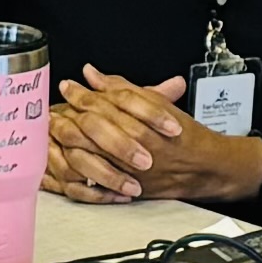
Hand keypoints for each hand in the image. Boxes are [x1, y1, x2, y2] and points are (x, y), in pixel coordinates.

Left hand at [49, 67, 250, 205]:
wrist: (204, 167)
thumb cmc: (183, 135)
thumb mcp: (157, 104)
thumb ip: (122, 89)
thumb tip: (92, 74)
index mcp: (142, 122)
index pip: (104, 102)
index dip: (81, 93)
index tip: (69, 86)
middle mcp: (134, 146)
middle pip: (93, 126)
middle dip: (71, 113)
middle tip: (56, 105)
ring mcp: (129, 170)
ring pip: (89, 153)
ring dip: (68, 139)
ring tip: (56, 128)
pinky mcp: (126, 188)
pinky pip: (93, 181)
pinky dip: (75, 169)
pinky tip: (65, 156)